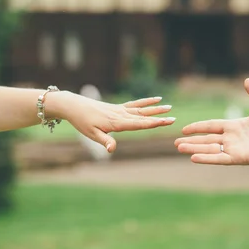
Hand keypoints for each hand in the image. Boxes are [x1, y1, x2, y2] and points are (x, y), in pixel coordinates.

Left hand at [48, 91, 174, 152]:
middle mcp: (120, 115)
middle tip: (173, 118)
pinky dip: (146, 102)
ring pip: (141, 109)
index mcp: (116, 123)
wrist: (74, 105)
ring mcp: (120, 110)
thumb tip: (113, 150)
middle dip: (158, 117)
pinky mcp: (118, 107)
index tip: (165, 121)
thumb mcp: (91, 135)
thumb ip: (105, 141)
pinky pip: (135, 104)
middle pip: (143, 116)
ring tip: (169, 107)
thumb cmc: (82, 122)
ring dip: (155, 109)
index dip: (153, 123)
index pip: (138, 124)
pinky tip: (156, 99)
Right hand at [175, 79, 248, 164]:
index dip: (198, 127)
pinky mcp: (239, 158)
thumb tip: (246, 80)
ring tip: (179, 148)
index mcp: (236, 126)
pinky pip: (219, 159)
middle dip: (191, 141)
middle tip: (176, 143)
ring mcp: (235, 149)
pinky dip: (206, 158)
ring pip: (209, 149)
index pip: (211, 126)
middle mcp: (232, 138)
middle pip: (206, 139)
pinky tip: (193, 158)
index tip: (184, 129)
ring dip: (194, 149)